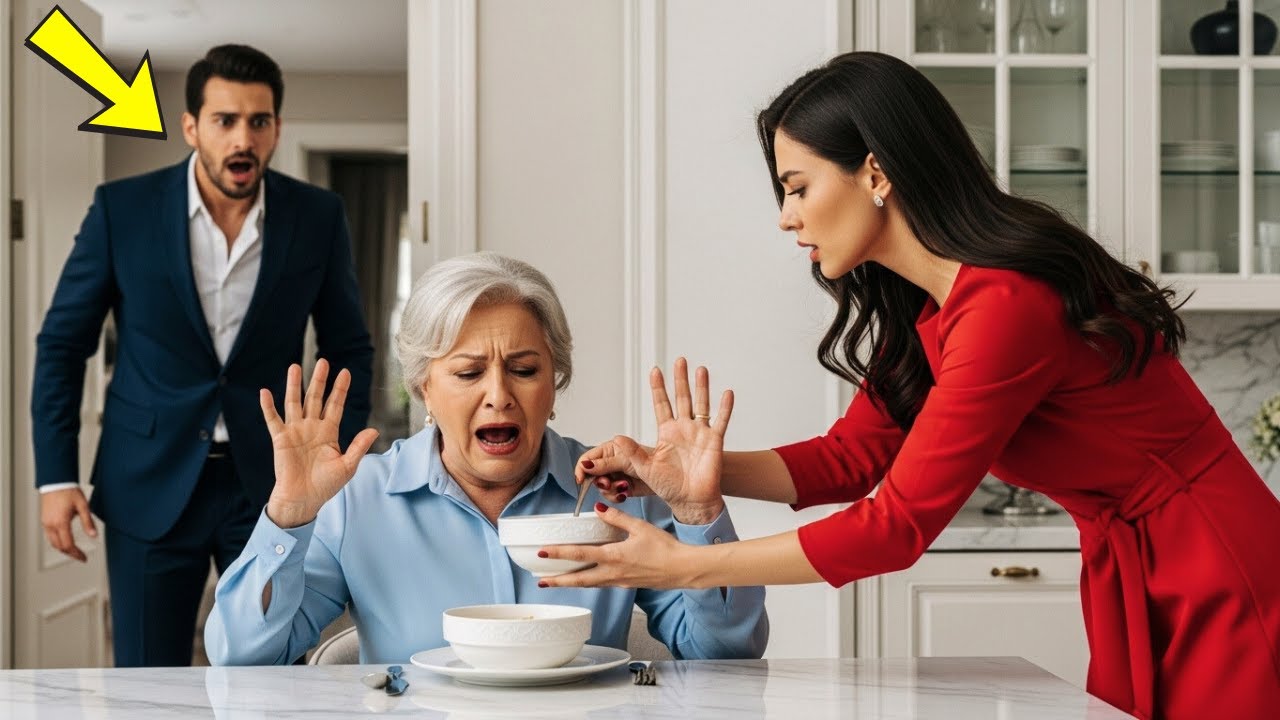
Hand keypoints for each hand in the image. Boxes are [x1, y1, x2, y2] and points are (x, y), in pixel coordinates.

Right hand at [40, 487, 96, 561]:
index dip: (77, 554)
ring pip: (53, 543)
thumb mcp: (83, 506)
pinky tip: (65, 540)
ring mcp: (46, 523)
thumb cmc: (69, 491)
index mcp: (61, 522)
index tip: (84, 558)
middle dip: (70, 554)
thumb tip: (94, 535)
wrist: (56, 482)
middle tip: (80, 556)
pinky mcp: (44, 520)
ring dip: (63, 549)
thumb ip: (88, 522)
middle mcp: (51, 525)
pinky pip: (49, 536)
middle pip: (59, 546)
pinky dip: (58, 542)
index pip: (68, 545)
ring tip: (74, 551)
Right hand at [261, 359, 378, 527]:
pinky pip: (273, 419)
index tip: (346, 372)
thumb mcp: (347, 465)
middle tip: (323, 361)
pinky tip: (265, 392)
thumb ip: (359, 446)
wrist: (304, 499)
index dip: (340, 389)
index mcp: (329, 432)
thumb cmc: (326, 485)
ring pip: (294, 402)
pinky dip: (268, 406)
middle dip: (319, 380)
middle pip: (316, 398)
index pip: (335, 405)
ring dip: (294, 385)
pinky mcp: (280, 439)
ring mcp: (295, 431)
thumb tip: (374, 430)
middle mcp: (312, 427)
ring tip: (295, 366)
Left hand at [537, 503, 696, 589]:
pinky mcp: (626, 584)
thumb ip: (618, 518)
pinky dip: (588, 582)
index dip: (559, 553)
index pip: (580, 554)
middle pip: (578, 579)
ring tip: (555, 582)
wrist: (683, 569)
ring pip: (588, 584)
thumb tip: (599, 510)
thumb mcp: (641, 527)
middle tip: (540, 581)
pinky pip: (601, 584)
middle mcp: (613, 572)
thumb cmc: (665, 548)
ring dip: (570, 583)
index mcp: (614, 556)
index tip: (542, 551)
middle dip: (557, 580)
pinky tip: (585, 579)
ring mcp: (619, 581)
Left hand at [576, 357, 732, 523]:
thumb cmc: (668, 487)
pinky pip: (720, 421)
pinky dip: (725, 408)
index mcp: (666, 433)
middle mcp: (683, 429)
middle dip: (680, 380)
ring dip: (701, 387)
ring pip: (701, 405)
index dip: (658, 388)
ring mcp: (700, 433)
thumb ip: (633, 452)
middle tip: (680, 361)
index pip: (661, 405)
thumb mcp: (645, 468)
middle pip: (681, 398)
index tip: (655, 370)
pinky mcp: (714, 441)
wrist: (690, 501)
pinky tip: (727, 393)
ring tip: (700, 369)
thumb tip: (616, 437)